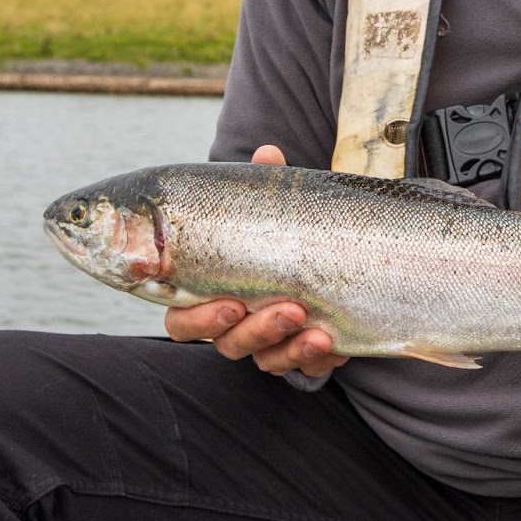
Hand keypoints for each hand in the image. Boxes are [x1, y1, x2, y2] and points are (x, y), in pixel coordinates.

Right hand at [162, 144, 349, 378]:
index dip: (200, 319)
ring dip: (289, 347)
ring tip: (318, 329)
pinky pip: (305, 368)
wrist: (325, 260)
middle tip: (288, 310)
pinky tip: (337, 343)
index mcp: (211, 293)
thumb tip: (268, 152)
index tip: (232, 303)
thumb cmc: (280, 237)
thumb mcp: (276, 212)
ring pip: (266, 360)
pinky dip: (318, 358)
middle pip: (226, 344)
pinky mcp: (300, 356)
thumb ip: (267, 188)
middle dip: (255, 330)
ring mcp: (267, 345)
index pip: (183, 320)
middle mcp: (234, 325)